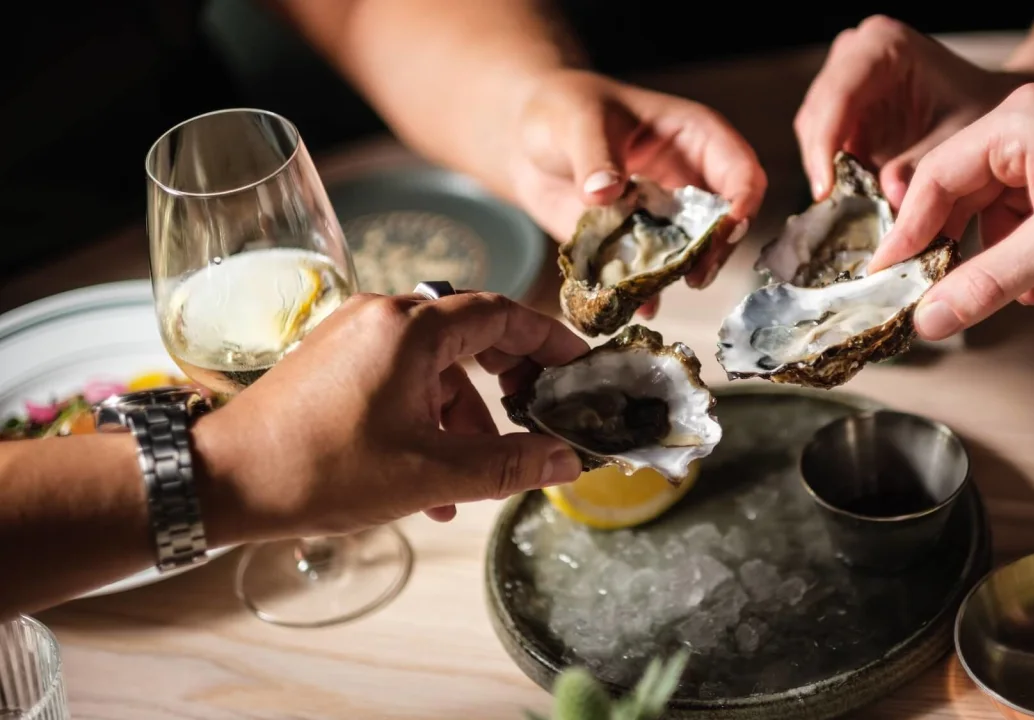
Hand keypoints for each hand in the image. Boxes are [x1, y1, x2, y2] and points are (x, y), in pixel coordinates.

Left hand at [195, 292, 587, 541]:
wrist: (222, 481)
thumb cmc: (320, 470)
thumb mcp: (428, 474)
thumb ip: (506, 464)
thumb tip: (564, 461)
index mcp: (409, 328)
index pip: (502, 312)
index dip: (549, 340)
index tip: (579, 366)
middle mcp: (382, 316)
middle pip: (471, 332)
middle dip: (509, 379)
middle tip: (537, 414)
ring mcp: (353, 336)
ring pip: (436, 363)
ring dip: (464, 413)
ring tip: (474, 475)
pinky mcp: (334, 361)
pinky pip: (401, 377)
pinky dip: (426, 416)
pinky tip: (430, 477)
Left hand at [511, 69, 766, 314]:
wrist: (528, 140)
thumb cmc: (564, 108)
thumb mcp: (578, 122)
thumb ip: (594, 157)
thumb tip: (605, 192)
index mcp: (695, 139)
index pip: (742, 172)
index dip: (742, 203)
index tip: (725, 231)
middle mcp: (689, 182)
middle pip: (727, 224)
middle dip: (716, 252)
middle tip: (694, 276)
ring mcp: (665, 218)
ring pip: (691, 255)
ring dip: (678, 276)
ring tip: (655, 291)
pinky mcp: (637, 245)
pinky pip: (649, 274)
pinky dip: (642, 292)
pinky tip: (633, 304)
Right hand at [795, 15, 1033, 210]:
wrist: (986, 103)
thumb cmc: (977, 107)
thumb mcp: (958, 136)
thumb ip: (921, 166)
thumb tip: (890, 197)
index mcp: (883, 44)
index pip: (839, 95)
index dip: (825, 145)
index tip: (825, 191)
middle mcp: (853, 53)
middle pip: (817, 114)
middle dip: (825, 164)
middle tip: (839, 209)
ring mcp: (842, 77)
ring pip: (813, 133)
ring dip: (829, 171)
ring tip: (853, 206)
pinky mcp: (840, 106)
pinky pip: (823, 144)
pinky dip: (836, 172)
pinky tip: (855, 195)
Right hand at [865, 81, 1033, 340]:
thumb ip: (988, 283)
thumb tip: (932, 318)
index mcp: (1019, 122)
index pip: (935, 177)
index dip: (906, 231)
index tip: (886, 272)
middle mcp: (1031, 121)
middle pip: (959, 187)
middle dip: (947, 243)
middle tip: (926, 289)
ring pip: (992, 200)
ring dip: (989, 249)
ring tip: (989, 292)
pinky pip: (1024, 203)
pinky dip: (1020, 242)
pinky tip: (1033, 280)